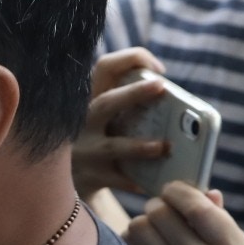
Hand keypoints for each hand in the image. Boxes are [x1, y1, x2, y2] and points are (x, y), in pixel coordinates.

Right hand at [73, 46, 169, 197]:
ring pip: (113, 147)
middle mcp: (82, 124)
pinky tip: (156, 183)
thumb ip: (128, 108)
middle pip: (105, 103)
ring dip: (141, 146)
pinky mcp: (89, 178)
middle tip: (162, 87)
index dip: (132, 61)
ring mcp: (84, 152)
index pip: (105, 67)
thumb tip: (176, 110)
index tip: (159, 71)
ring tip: (165, 147)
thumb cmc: (100, 142)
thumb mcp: (104, 119)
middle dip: (133, 94)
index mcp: (92, 101)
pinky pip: (118, 180)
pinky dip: (138, 181)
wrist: (67, 182)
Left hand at [123, 182, 243, 244]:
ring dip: (142, 225)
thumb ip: (221, 219)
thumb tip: (205, 191)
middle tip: (162, 214)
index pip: (195, 205)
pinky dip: (132, 244)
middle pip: (158, 212)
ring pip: (137, 227)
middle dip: (158, 207)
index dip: (178, 191)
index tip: (173, 191)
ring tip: (155, 234)